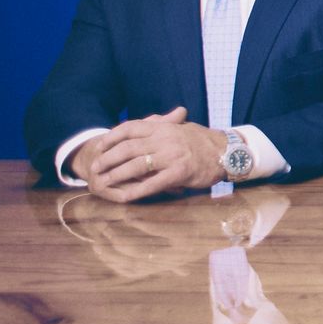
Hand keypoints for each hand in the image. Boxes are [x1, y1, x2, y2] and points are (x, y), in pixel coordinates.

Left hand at [81, 107, 226, 201]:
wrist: (227, 152)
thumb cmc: (202, 141)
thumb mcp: (181, 128)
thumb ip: (162, 125)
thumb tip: (142, 125)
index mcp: (164, 127)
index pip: (130, 128)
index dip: (111, 137)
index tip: (99, 146)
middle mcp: (165, 139)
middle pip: (127, 148)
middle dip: (108, 159)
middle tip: (95, 168)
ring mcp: (172, 156)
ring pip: (135, 166)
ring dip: (115, 175)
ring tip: (103, 183)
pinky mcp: (179, 173)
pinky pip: (151, 184)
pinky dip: (135, 191)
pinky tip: (124, 197)